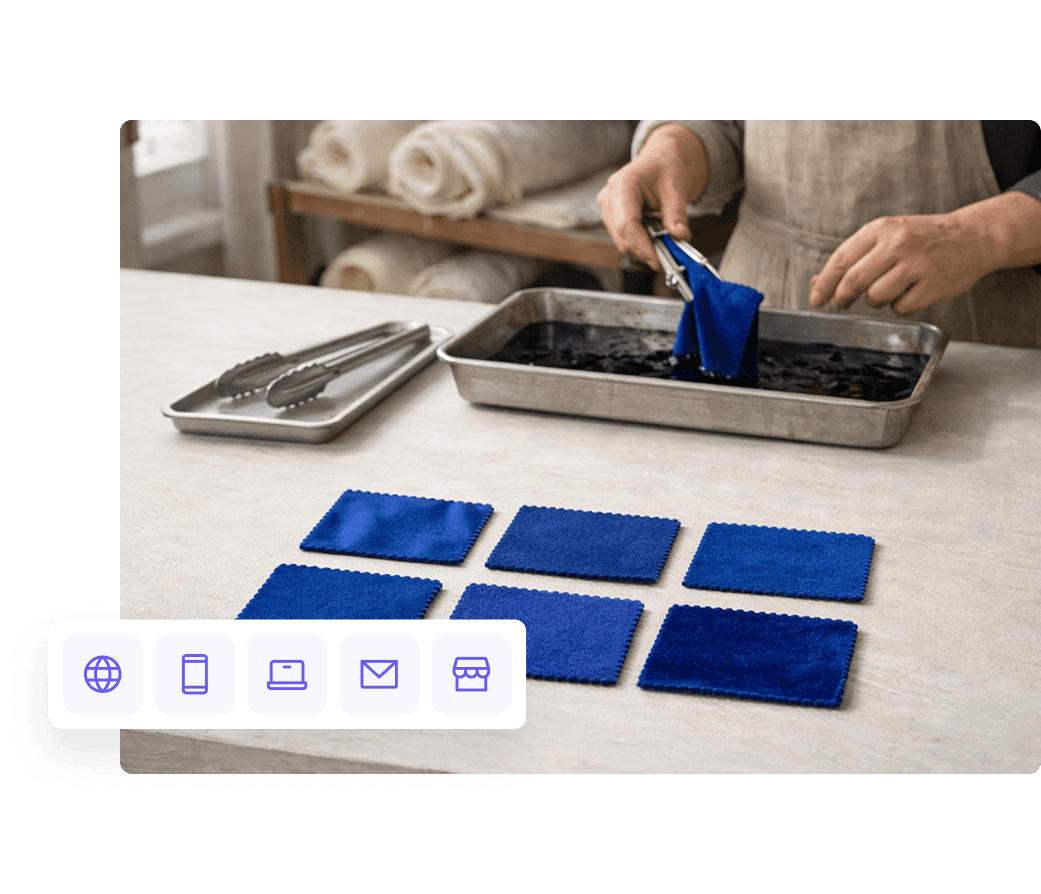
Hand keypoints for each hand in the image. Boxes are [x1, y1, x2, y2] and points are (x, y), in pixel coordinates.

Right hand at [597, 124, 709, 270]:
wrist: (659, 162)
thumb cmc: (665, 169)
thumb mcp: (677, 188)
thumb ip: (677, 214)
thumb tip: (680, 237)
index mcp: (623, 185)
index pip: (627, 225)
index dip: (642, 246)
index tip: (658, 261)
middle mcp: (609, 198)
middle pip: (622, 237)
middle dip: (645, 248)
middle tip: (669, 251)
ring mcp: (607, 210)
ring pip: (623, 242)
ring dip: (644, 245)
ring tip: (661, 230)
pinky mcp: (611, 219)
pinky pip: (624, 239)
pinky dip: (641, 241)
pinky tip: (652, 228)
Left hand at [809, 192, 1040, 314]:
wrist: (973, 237)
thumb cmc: (921, 239)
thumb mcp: (886, 236)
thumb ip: (853, 258)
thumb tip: (817, 282)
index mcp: (882, 229)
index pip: (841, 260)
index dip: (824, 283)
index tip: (815, 299)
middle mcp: (898, 244)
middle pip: (853, 282)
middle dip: (841, 297)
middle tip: (841, 303)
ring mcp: (917, 265)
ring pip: (875, 297)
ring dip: (875, 300)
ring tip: (889, 288)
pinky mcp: (933, 286)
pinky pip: (900, 308)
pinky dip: (900, 306)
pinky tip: (912, 291)